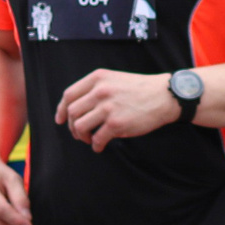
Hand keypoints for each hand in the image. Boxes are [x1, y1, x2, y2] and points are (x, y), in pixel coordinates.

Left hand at [56, 70, 178, 150]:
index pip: (69, 95)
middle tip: (80, 133)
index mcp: (98, 78)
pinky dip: (96, 145)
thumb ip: (96, 88)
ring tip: (90, 139)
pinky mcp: (116, 124)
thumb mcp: (115, 79)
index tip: (60, 119)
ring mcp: (107, 108)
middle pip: (72, 112)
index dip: (61, 109)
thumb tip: (77, 107)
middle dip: (72, 126)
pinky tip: (100, 146)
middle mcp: (100, 91)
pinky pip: (96, 139)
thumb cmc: (141, 89)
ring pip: (80, 126)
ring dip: (82, 137)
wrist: (164, 96)